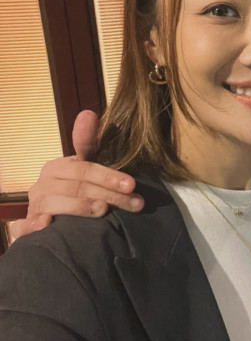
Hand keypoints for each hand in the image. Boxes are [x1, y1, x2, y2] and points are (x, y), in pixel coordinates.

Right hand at [10, 110, 143, 239]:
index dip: (108, 175)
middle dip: (109, 195)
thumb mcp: (87, 167)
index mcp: (57, 167)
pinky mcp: (26, 226)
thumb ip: (89, 143)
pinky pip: (24, 226)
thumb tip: (88, 113)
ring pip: (55, 204)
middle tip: (135, 202)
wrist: (55, 219)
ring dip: (80, 207)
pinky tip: (48, 225)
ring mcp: (34, 205)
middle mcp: (43, 184)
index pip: (84, 168)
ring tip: (103, 210)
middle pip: (77, 187)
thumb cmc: (77, 189)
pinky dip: (34, 225)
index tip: (130, 184)